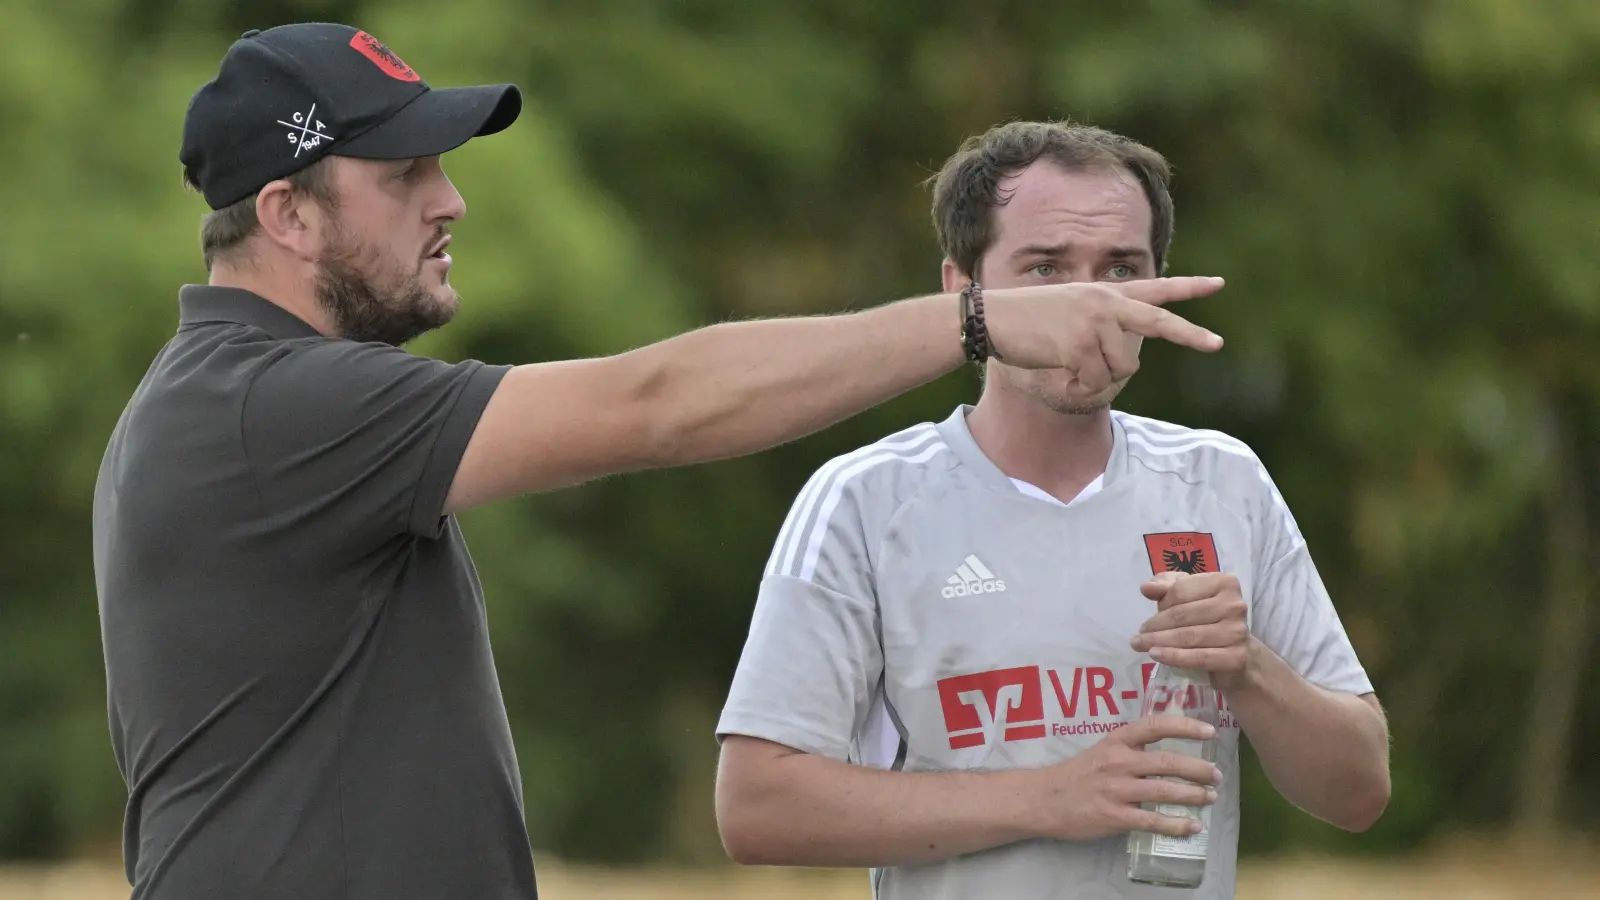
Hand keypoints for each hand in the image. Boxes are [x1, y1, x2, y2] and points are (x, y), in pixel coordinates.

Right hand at [982, 277, 1225, 391]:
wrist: (989, 319)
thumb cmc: (1024, 322)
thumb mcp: (1068, 314)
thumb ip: (1099, 327)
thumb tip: (1124, 362)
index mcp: (1104, 294)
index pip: (1153, 289)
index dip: (1187, 289)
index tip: (1219, 285)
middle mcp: (1104, 304)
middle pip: (1158, 324)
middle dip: (1191, 335)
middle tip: (1218, 344)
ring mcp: (1093, 322)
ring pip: (1122, 367)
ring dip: (1098, 380)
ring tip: (1071, 372)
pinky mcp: (1079, 344)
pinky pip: (1096, 381)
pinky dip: (1080, 389)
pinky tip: (1063, 379)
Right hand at [1023, 715, 1221, 841]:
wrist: (1044, 798)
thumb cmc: (1077, 773)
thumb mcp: (1103, 749)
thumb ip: (1132, 747)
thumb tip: (1169, 747)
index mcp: (1117, 741)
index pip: (1155, 726)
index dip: (1185, 726)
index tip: (1209, 731)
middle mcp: (1118, 761)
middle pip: (1167, 761)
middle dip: (1198, 769)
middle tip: (1217, 775)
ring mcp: (1116, 790)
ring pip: (1164, 790)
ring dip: (1193, 795)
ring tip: (1210, 798)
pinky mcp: (1114, 816)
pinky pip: (1152, 820)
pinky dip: (1176, 824)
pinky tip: (1192, 827)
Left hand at [1131, 572, 1252, 691]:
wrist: (1236, 654)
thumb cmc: (1208, 619)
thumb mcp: (1188, 596)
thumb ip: (1167, 586)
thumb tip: (1146, 587)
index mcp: (1224, 582)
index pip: (1181, 590)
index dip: (1161, 603)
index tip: (1149, 617)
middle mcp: (1234, 605)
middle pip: (1182, 614)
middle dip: (1155, 626)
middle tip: (1138, 637)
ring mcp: (1237, 631)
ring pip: (1188, 636)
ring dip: (1159, 641)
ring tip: (1141, 646)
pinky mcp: (1236, 657)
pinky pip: (1198, 657)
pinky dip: (1174, 657)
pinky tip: (1156, 655)